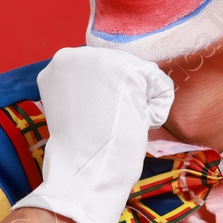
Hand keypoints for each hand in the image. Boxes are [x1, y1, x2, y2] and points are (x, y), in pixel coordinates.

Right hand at [22, 46, 173, 222]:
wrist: (84, 168)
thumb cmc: (81, 148)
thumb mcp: (75, 104)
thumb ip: (87, 85)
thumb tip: (112, 80)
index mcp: (60, 63)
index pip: (105, 69)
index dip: (108, 97)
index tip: (95, 118)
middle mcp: (78, 53)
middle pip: (125, 68)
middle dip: (124, 96)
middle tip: (106, 122)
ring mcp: (103, 58)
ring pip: (144, 76)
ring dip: (139, 104)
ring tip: (117, 122)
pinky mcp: (128, 70)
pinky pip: (161, 87)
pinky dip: (155, 111)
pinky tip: (132, 122)